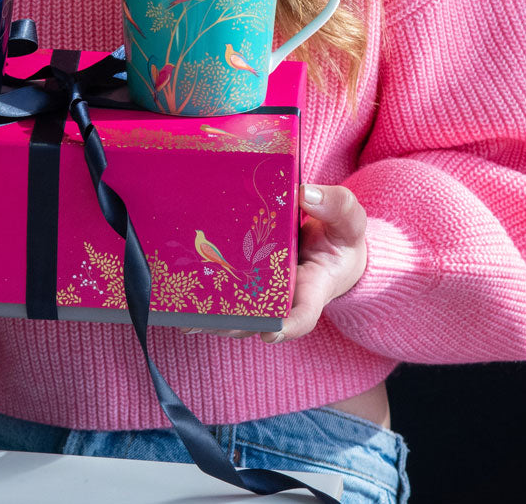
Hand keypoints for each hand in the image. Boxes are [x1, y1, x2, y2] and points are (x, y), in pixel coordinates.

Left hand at [180, 183, 366, 343]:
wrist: (332, 248)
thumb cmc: (339, 237)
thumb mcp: (348, 219)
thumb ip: (336, 206)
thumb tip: (306, 194)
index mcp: (314, 287)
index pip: (304, 314)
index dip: (288, 326)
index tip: (271, 331)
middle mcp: (285, 298)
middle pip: (259, 320)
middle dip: (235, 323)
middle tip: (211, 321)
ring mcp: (264, 295)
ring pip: (238, 315)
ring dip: (213, 318)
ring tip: (186, 317)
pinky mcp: (247, 285)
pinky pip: (227, 298)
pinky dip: (204, 301)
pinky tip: (177, 301)